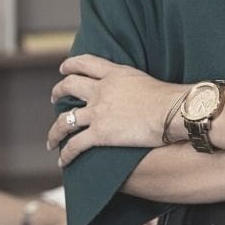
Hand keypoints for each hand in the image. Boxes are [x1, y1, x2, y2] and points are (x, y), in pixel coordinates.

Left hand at [47, 54, 182, 164]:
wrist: (172, 111)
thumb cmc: (169, 99)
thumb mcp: (146, 81)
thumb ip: (133, 85)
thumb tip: (138, 95)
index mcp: (115, 74)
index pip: (86, 63)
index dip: (71, 64)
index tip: (64, 68)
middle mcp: (102, 90)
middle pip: (70, 86)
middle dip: (58, 91)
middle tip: (54, 97)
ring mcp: (98, 112)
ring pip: (65, 120)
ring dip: (55, 130)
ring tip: (52, 137)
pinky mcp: (100, 134)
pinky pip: (75, 145)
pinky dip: (67, 154)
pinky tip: (63, 160)